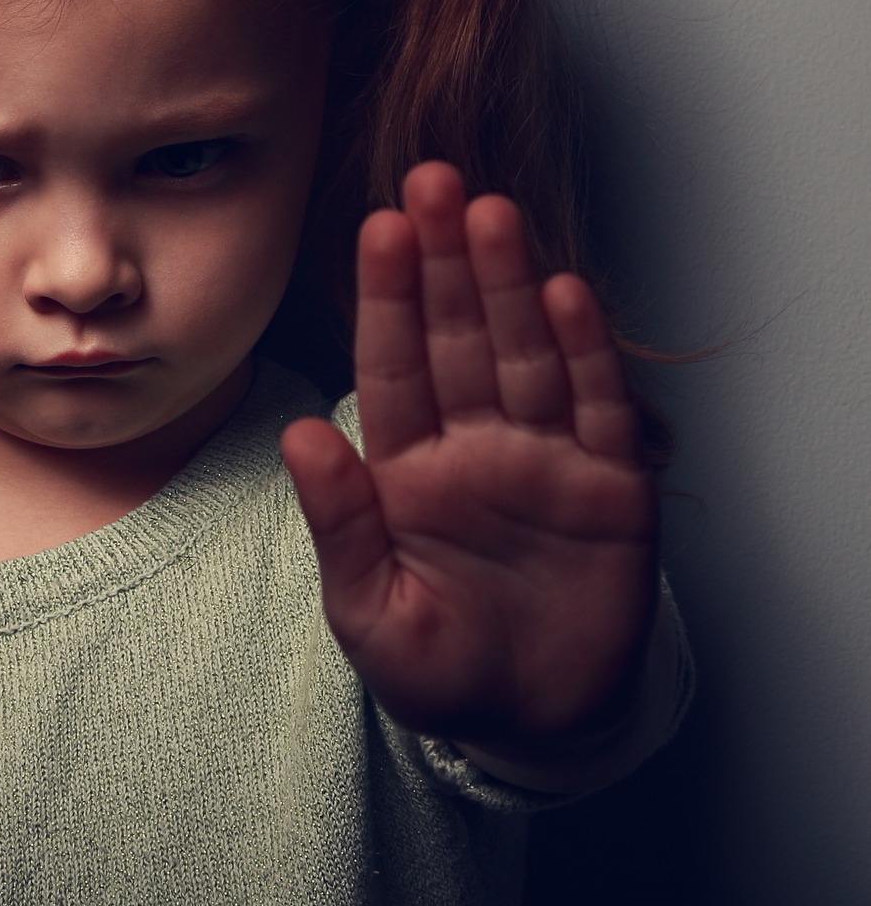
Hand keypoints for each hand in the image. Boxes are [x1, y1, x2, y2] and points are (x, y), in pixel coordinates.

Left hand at [279, 162, 657, 754]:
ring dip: (509, 285)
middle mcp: (474, 446)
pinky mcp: (610, 487)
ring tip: (492, 215)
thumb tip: (296, 433)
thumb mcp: (366, 609)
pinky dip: (583, 352)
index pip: (392, 366)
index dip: (386, 297)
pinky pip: (594, 407)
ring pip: (524, 354)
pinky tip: (565, 293)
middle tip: (432, 180)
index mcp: (406, 469)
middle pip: (458, 337)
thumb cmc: (435, 669)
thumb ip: (339, 521)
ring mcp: (543, 460)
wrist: (527, 725)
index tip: (376, 228)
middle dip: (445, 261)